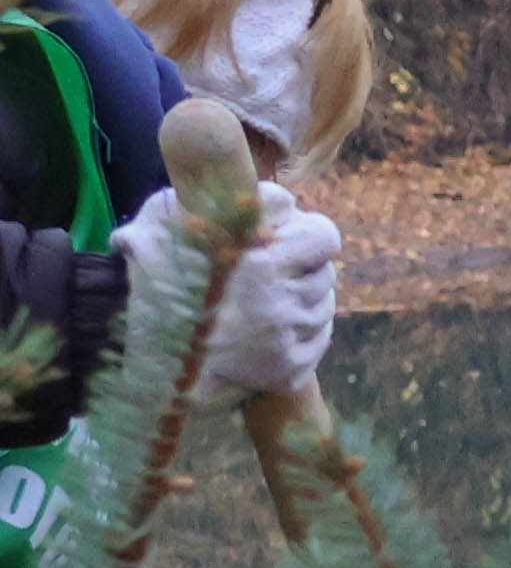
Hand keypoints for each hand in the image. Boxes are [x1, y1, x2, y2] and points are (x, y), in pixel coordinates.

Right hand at [109, 182, 338, 401]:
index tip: (292, 239)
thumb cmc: (146, 276)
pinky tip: (270, 328)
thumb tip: (278, 197)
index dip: (309, 235)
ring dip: (302, 299)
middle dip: (302, 269)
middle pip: (324, 273)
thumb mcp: (170, 218)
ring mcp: (285, 340)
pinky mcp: (287, 370)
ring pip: (322, 307)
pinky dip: (302, 330)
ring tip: (264, 301)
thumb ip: (225, 198)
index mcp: (258, 262)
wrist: (129, 349)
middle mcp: (279, 302)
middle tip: (270, 273)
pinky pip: (318, 339)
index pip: (323, 237)